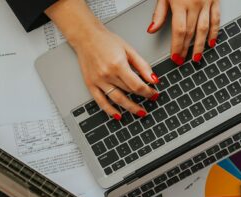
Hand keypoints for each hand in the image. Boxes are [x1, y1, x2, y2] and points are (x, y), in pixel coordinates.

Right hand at [46, 0, 158, 119]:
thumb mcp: (128, 49)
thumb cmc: (106, 41)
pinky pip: (101, 102)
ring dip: (130, 108)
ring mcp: (98, 81)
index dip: (147, 91)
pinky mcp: (91, 85)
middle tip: (150, 100)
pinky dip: (110, 110)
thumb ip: (142, 65)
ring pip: (117, 99)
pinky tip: (118, 115)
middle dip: (142, 97)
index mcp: (118, 65)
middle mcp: (107, 75)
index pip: (137, 85)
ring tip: (139, 112)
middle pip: (128, 91)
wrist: (86, 37)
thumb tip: (153, 79)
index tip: (154, 93)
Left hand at [147, 0, 220, 64]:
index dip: (177, 47)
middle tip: (183, 61)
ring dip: (200, 45)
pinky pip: (216, 18)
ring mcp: (206, 2)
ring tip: (197, 57)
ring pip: (204, 28)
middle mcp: (195, 4)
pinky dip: (215, 31)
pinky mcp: (215, 0)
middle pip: (191, 32)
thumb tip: (151, 30)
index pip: (179, 31)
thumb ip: (159, 13)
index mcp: (180, 4)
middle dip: (186, 49)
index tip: (174, 57)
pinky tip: (212, 42)